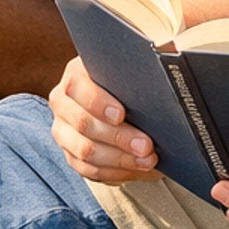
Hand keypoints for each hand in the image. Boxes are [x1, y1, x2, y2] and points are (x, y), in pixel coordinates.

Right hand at [49, 56, 157, 180]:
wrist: (124, 99)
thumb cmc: (131, 80)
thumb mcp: (135, 67)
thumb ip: (145, 61)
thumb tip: (165, 57)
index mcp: (76, 75)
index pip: (77, 87)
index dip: (98, 102)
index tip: (121, 114)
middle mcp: (63, 103)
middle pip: (84, 124)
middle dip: (118, 137)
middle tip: (146, 145)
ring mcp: (64, 131)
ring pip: (85, 151)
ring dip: (120, 159)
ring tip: (147, 160)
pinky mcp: (71, 154)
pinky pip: (88, 169)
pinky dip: (115, 172)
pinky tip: (136, 169)